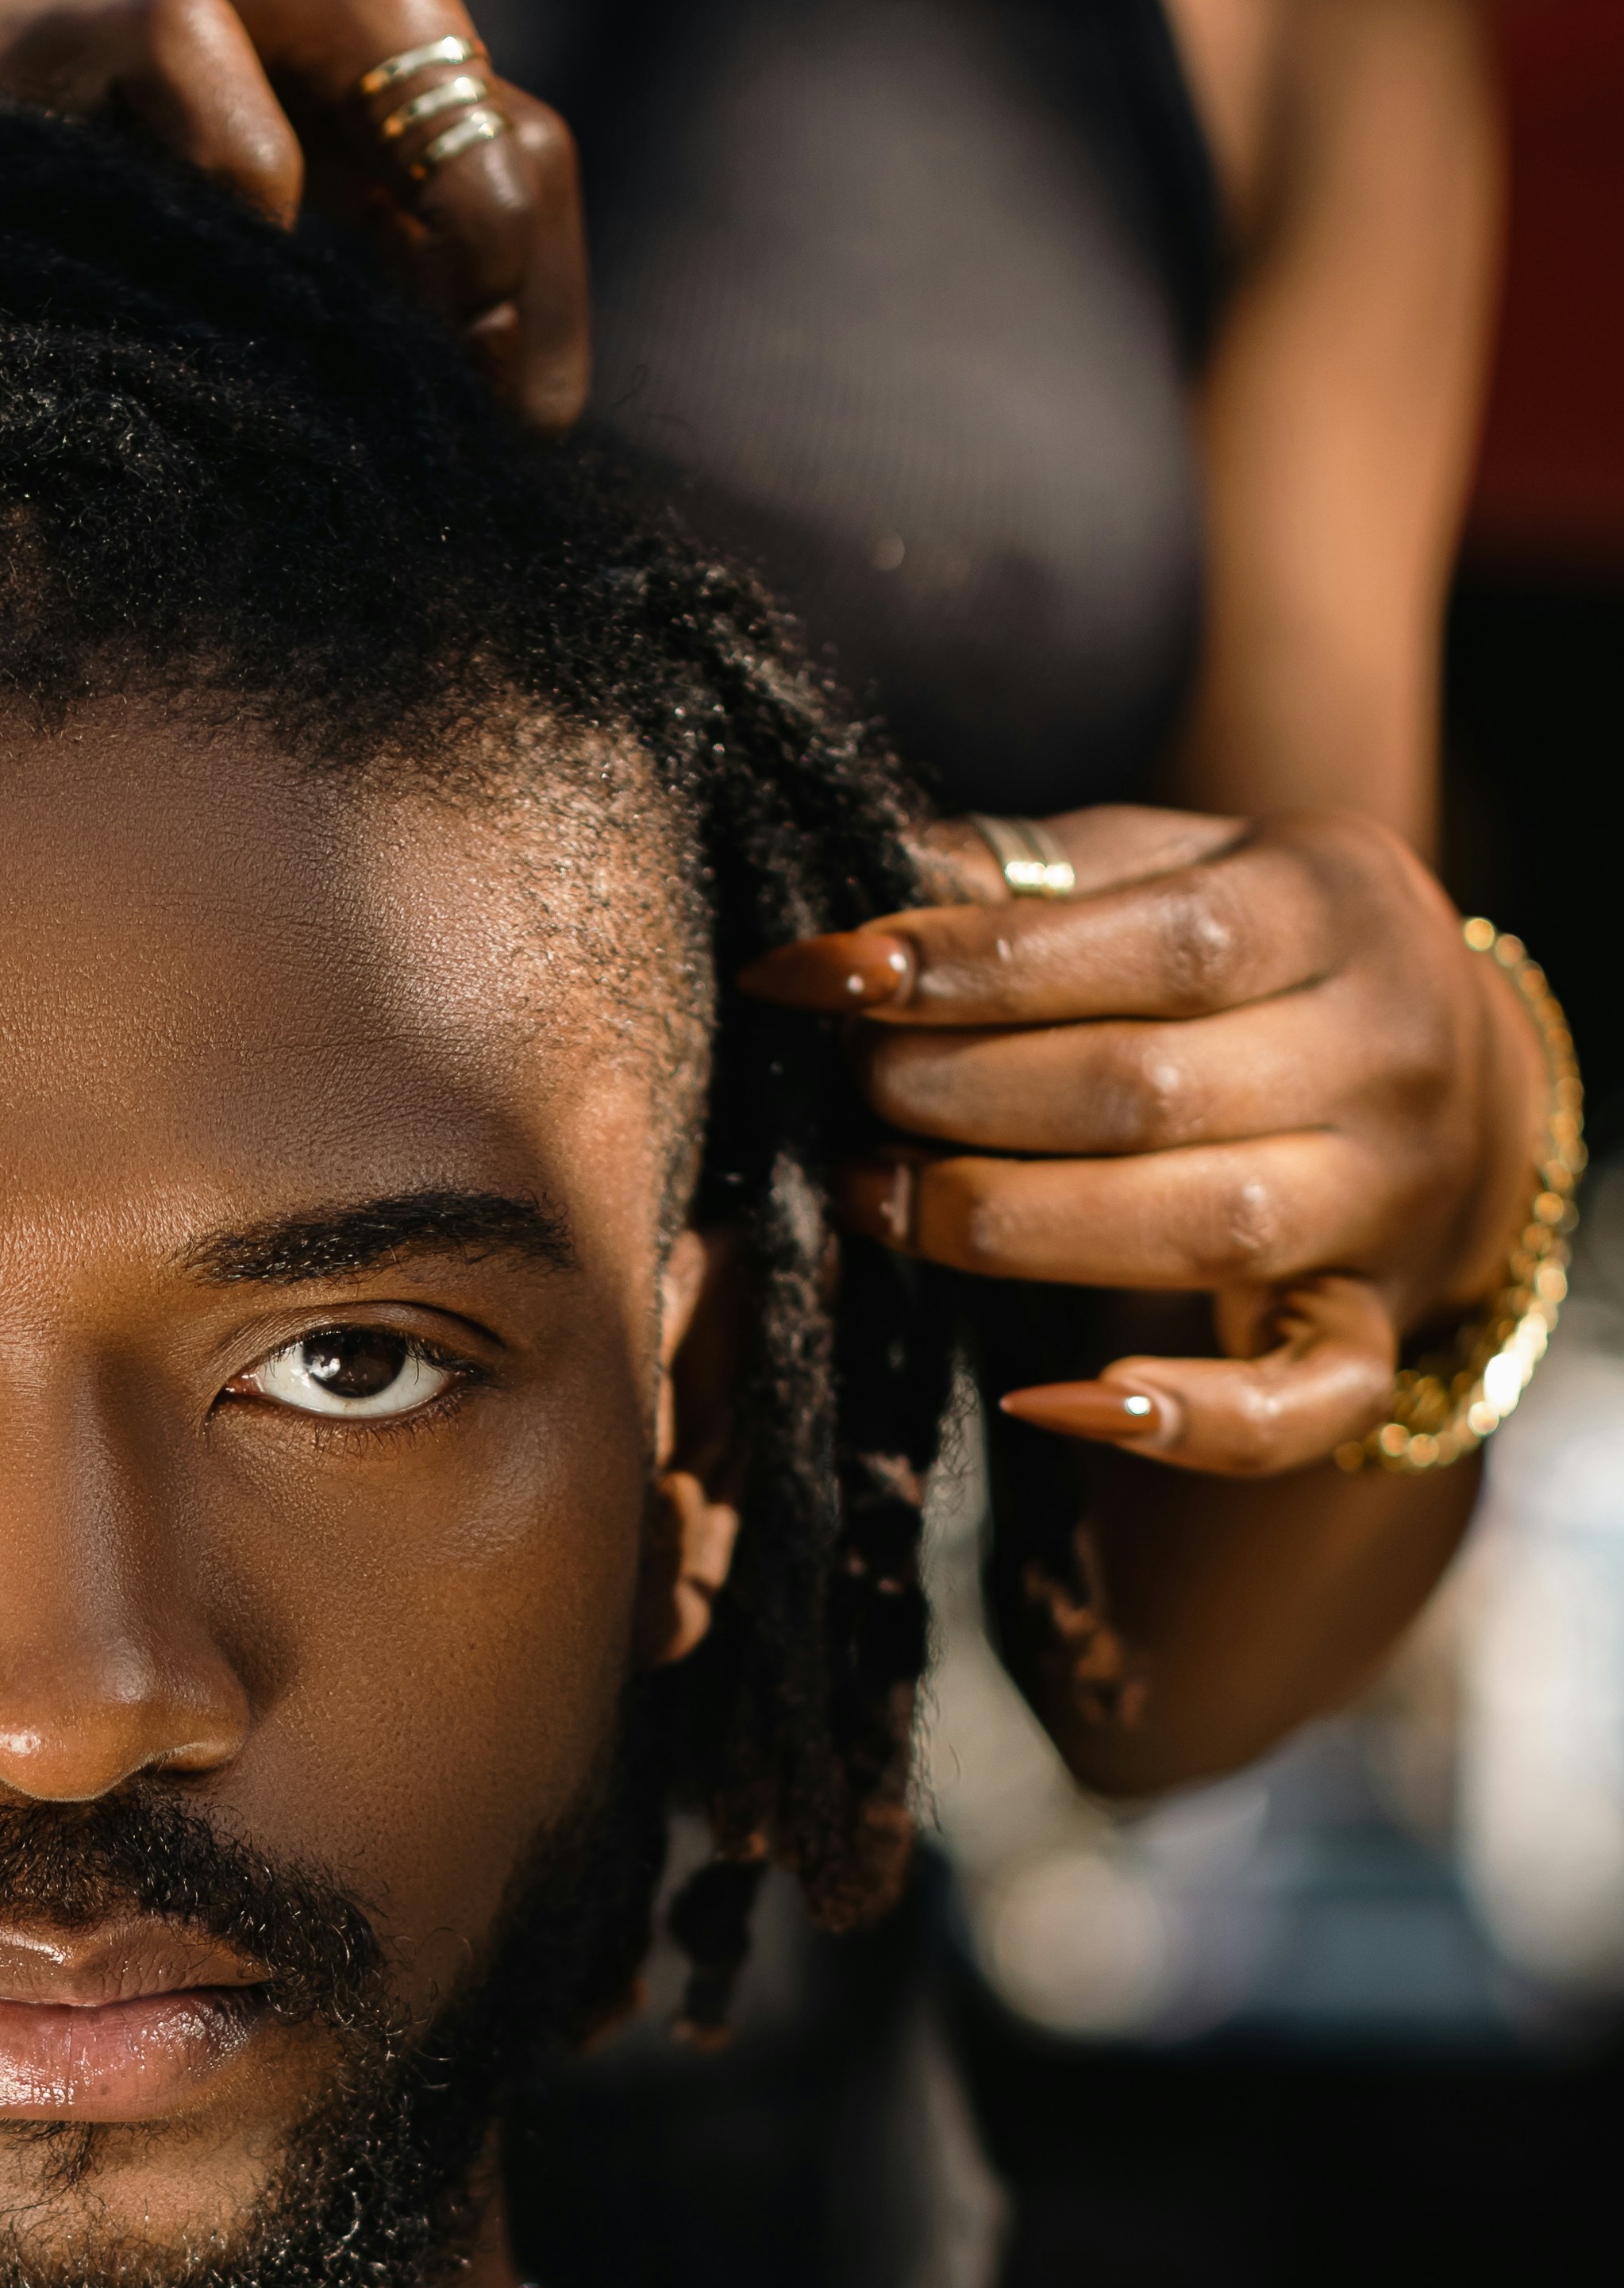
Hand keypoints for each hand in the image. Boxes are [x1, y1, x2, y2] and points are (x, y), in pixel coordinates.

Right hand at [0, 0, 587, 427]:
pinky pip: (188, 44)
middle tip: (474, 373)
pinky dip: (236, 149)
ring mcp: (194, 11)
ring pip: (392, 13)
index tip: (520, 426)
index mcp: (335, 113)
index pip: (520, 168)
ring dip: (437, 156)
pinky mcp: (67, 16)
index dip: (546, 301)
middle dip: (514, 246)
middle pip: (498, 109)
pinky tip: (229, 240)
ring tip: (408, 296)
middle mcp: (294, 57)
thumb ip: (246, 327)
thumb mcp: (147, 238)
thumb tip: (343, 496)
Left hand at [733, 806, 1555, 1474]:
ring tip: (875, 1193)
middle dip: (959, 1091)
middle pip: (1150, 1091)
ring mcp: (1390, 1205)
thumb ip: (1040, 876)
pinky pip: (1297, 1402)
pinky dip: (1183, 1420)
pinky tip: (1049, 1400)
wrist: (1466, 1076)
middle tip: (852, 1081)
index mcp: (1338, 907)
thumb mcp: (1182, 867)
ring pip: (1195, 1230)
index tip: (822, 975)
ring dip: (1002, 1223)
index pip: (1153, 942)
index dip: (970, 963)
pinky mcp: (1375, 1328)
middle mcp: (1386, 1057)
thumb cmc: (1260, 957)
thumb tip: (870, 888)